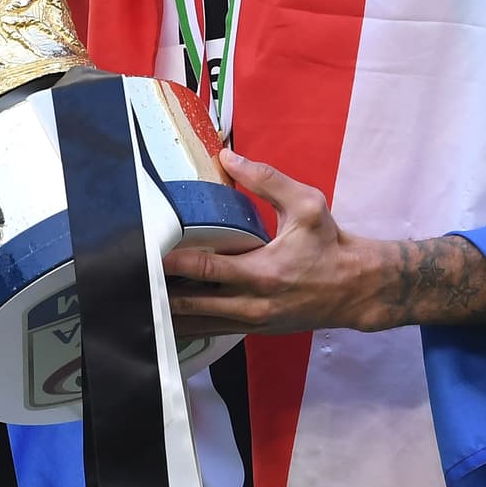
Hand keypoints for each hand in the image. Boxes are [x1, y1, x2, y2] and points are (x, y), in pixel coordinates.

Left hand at [163, 151, 485, 336]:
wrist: (358, 288)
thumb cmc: (331, 243)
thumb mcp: (306, 204)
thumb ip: (266, 179)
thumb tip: (227, 155)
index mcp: (263, 273)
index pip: (205, 269)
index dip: (172, 262)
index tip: (144, 253)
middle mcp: (253, 304)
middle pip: (191, 304)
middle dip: (159, 293)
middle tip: (127, 280)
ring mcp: (253, 322)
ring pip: (198, 324)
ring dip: (167, 313)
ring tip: (135, 301)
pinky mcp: (255, 329)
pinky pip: (212, 330)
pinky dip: (187, 324)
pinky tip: (163, 318)